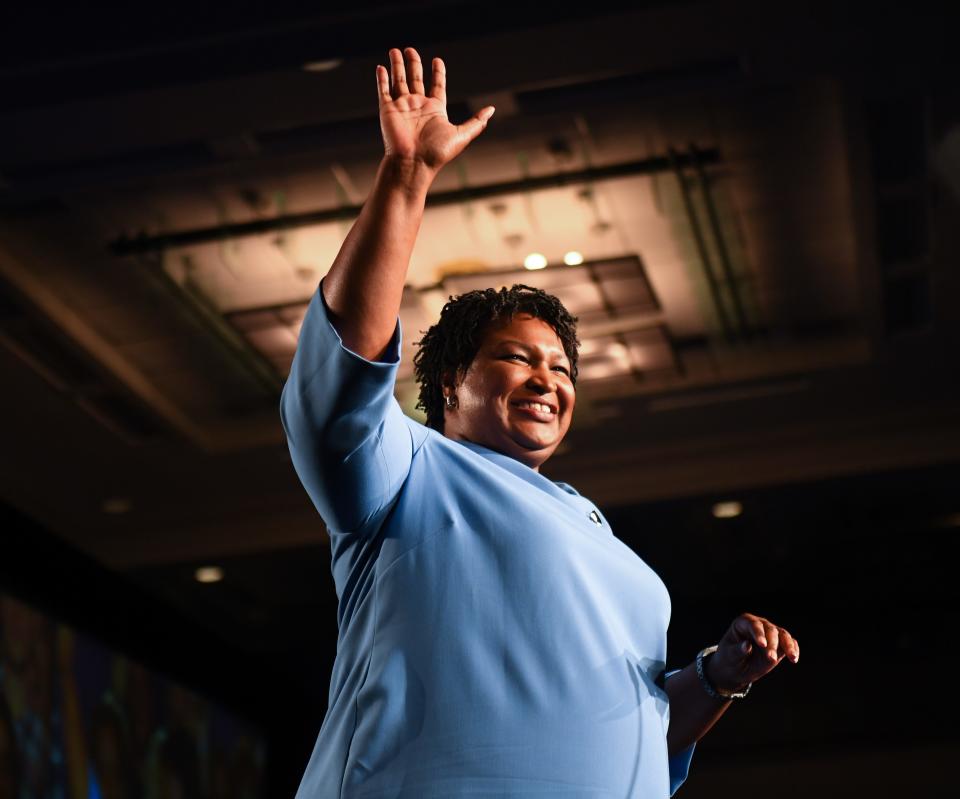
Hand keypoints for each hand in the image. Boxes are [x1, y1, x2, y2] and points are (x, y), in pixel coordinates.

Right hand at [377, 47, 494, 172]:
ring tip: (395, 51)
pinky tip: (381, 67)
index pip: (437, 85)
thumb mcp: (462, 135)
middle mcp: (418, 106)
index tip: (437, 60)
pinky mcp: (387, 110)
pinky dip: (381, 79)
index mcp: (435, 109)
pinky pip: (384, 91)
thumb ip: (476, 122)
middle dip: (413, 64)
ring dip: (397, 65)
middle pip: (416, 79)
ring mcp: (402, 107)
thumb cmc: (437, 153)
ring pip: (398, 80)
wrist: (413, 163)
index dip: (437, 72)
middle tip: (410, 50)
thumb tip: (492, 110)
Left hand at [707, 613, 799, 692]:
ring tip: (792, 657)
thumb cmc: (729, 659)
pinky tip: (794, 658)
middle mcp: (759, 625)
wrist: (736, 669)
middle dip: (772, 644)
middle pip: (770, 630)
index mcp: (743, 623)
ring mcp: (770, 634)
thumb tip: (747, 645)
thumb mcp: (730, 656)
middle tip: (771, 659)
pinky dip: (793, 649)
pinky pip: (790, 643)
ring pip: (783, 635)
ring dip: (788, 646)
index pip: (753, 624)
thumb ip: (738, 651)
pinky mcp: (779, 645)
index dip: (758, 633)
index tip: (762, 645)